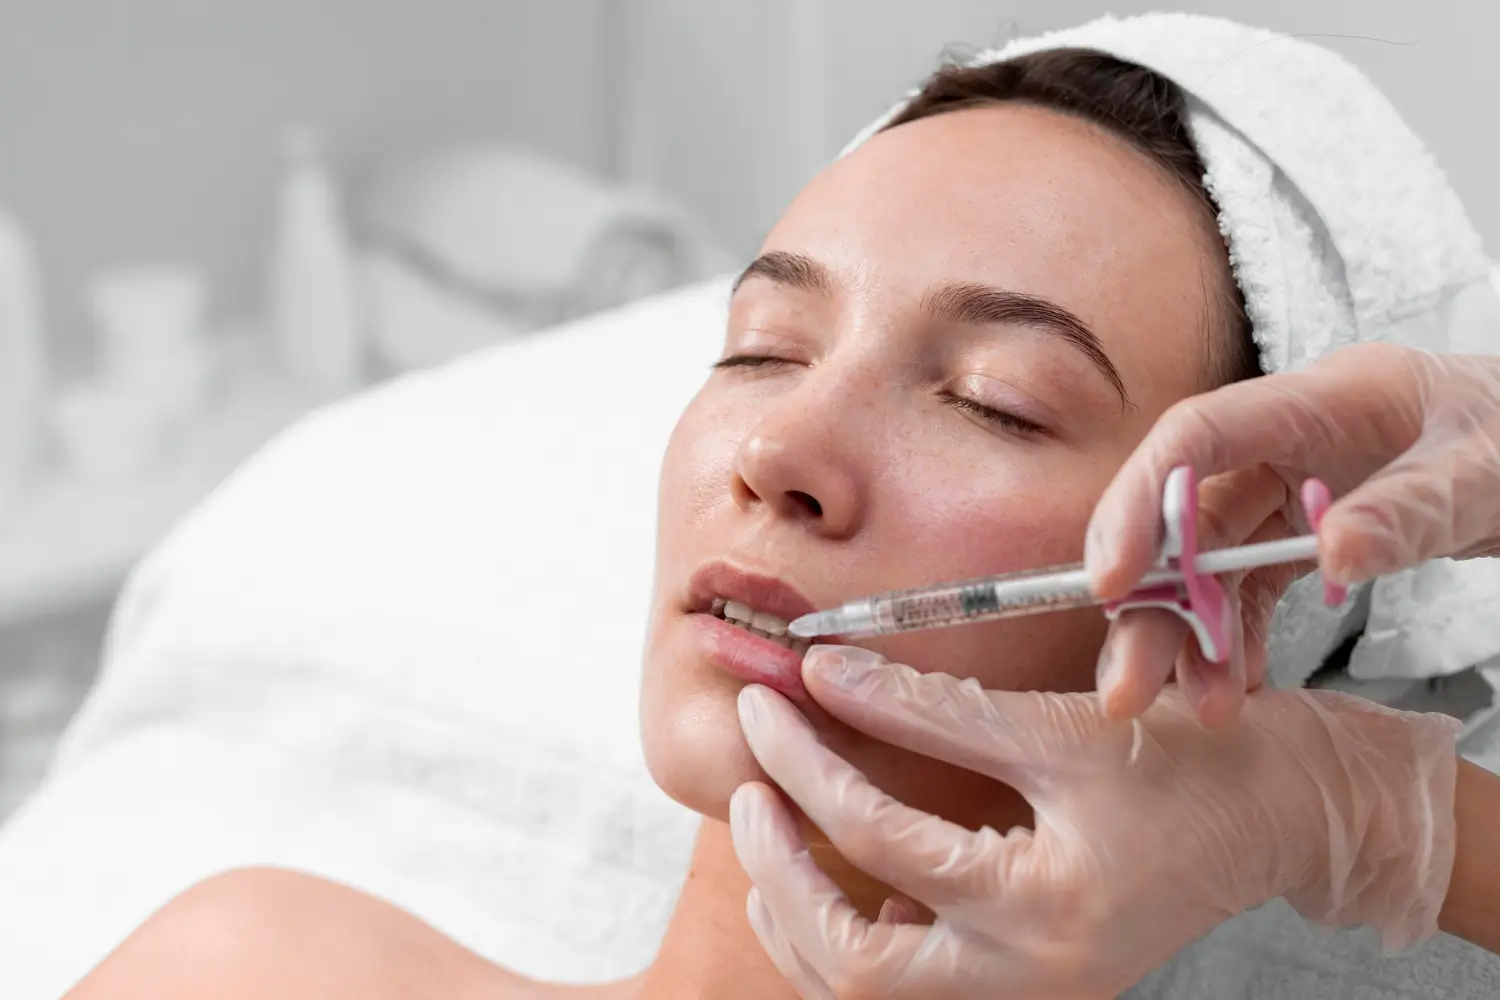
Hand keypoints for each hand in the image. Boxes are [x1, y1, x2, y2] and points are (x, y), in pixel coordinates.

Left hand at [732, 646, 1460, 999]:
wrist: (1280, 818)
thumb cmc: (1191, 764)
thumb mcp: (1058, 727)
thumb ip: (936, 710)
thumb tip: (825, 674)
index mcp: (1044, 910)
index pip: (882, 842)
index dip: (808, 764)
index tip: (768, 703)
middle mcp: (1029, 980)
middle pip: (853, 966)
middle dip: (779, 874)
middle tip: (746, 790)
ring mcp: (1026, 996)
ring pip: (868, 995)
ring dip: (797, 918)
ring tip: (766, 833)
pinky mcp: (1023, 987)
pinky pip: (906, 988)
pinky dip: (847, 942)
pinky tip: (835, 885)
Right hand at [1087, 343, 1499, 722]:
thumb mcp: (1487, 472)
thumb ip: (1411, 509)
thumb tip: (1333, 555)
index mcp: (1321, 400)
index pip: (1198, 435)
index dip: (1141, 500)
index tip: (1112, 581)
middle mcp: (1287, 441)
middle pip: (1188, 515)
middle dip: (1151, 600)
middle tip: (1127, 682)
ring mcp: (1293, 488)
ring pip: (1211, 562)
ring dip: (1191, 635)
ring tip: (1199, 706)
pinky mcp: (1306, 532)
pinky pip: (1252, 588)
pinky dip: (1237, 637)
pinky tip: (1235, 683)